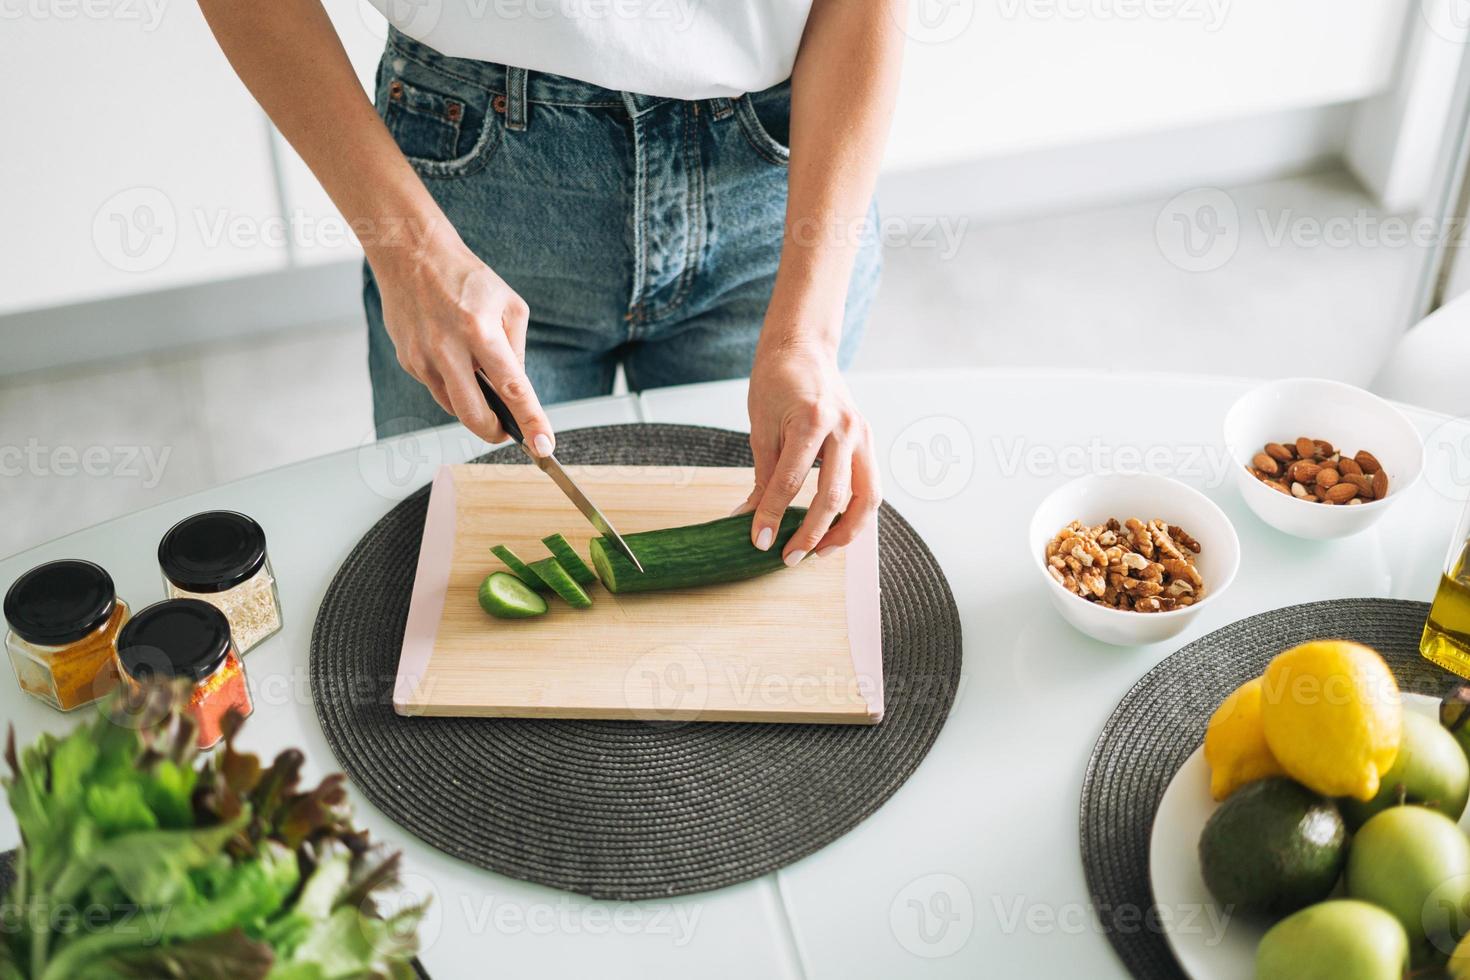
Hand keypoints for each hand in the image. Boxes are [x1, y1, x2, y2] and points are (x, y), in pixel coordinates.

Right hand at [372, 228, 553, 453]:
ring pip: (453, 407)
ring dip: (474, 407)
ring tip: (481, 380)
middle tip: (508, 432)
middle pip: (474, 415)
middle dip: (495, 432)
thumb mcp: (509, 305)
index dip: (530, 422)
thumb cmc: (466, 278)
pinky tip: (456, 361)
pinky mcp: (407, 361)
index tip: (544, 446)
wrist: (412, 254)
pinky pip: (437, 389)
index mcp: (480, 331)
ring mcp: (422, 358)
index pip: (512, 388)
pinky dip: (454, 386)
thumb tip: (516, 388)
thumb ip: (517, 350)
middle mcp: (448, 349)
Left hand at [739, 339, 880, 562]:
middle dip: (812, 533)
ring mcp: (862, 434)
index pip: (790, 481)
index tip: (760, 541)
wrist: (803, 347)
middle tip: (789, 557)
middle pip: (835, 496)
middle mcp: (844, 428)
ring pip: (867, 497)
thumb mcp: (761, 427)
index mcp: (811, 419)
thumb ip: (763, 476)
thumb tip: (748, 518)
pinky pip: (869, 485)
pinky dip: (855, 512)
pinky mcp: (868, 440)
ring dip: (846, 531)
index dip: (773, 516)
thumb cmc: (776, 382)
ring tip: (819, 552)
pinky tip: (835, 528)